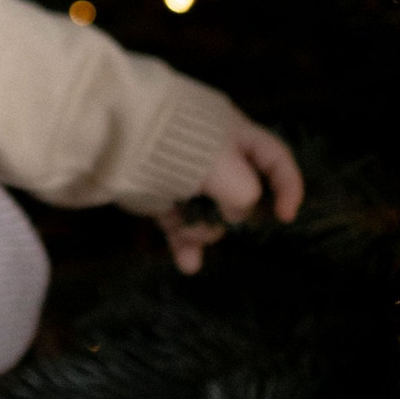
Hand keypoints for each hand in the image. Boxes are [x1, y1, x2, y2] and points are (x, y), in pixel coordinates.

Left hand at [155, 123, 303, 274]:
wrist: (112, 133)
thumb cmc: (175, 143)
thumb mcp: (221, 164)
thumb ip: (243, 190)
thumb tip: (238, 212)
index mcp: (235, 135)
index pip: (275, 158)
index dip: (288, 186)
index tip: (284, 218)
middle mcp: (212, 154)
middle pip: (238, 194)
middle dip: (231, 217)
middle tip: (219, 222)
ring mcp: (183, 174)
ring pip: (206, 212)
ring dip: (203, 231)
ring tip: (189, 238)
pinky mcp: (157, 191)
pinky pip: (178, 220)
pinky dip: (183, 240)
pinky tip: (188, 264)